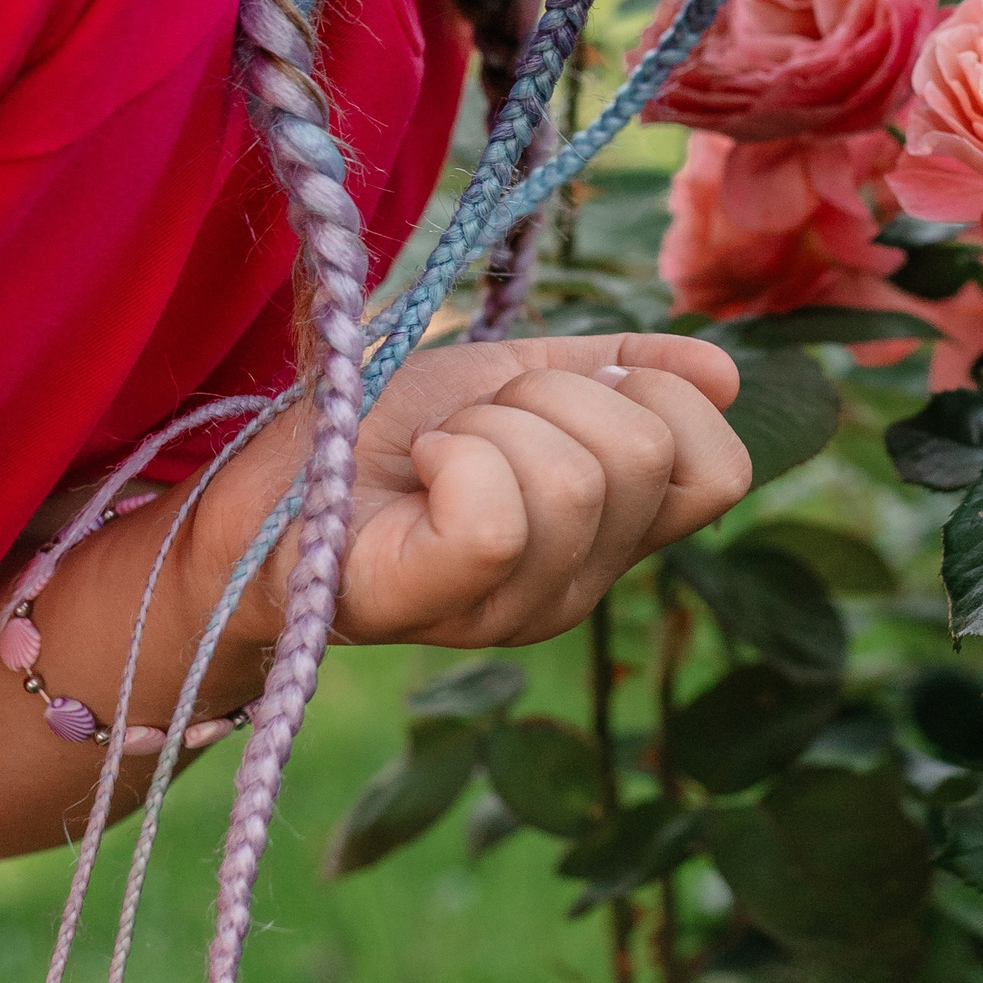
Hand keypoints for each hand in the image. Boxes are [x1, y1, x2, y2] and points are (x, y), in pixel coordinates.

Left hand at [197, 335, 751, 651]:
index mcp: (606, 534)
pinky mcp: (429, 603)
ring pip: (574, 477)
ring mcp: (508, 610)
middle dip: (557, 391)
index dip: (661, 395)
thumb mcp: (513, 379)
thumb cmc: (379, 435)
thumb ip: (617, 374)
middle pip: (647, 456)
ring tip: (438, 446)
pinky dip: (457, 454)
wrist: (254, 489)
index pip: (719, 470)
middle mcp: (575, 587)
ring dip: (492, 418)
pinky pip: (497, 520)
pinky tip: (419, 467)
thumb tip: (728, 373)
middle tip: (476, 418)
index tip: (568, 383)